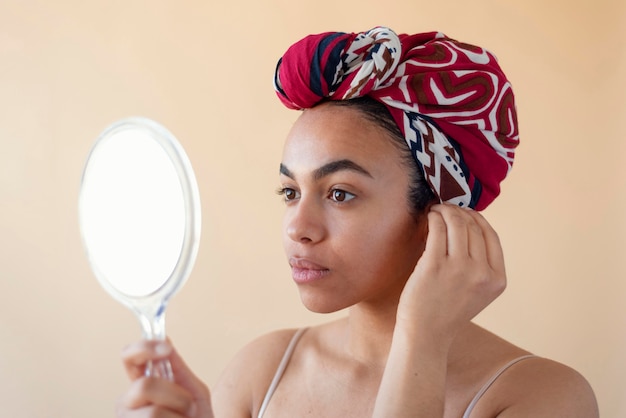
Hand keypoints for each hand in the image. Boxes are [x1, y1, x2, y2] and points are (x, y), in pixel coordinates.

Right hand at [117, 339, 212, 417]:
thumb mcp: (192, 390)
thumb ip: (177, 369)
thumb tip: (164, 341)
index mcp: (141, 384)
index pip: (129, 357)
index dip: (143, 347)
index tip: (167, 348)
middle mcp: (127, 403)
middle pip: (143, 386)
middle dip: (176, 396)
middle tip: (188, 408)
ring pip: (153, 412)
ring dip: (179, 416)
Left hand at [397, 204, 505, 342]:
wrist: (426, 335)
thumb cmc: (447, 311)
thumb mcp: (478, 291)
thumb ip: (481, 265)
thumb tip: (470, 225)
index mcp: (497, 280)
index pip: (492, 236)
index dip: (477, 219)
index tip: (465, 212)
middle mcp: (482, 273)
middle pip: (474, 227)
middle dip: (459, 212)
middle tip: (446, 208)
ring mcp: (459, 269)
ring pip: (456, 224)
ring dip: (446, 211)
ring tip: (436, 210)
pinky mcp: (434, 266)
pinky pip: (437, 230)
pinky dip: (434, 218)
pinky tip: (429, 217)